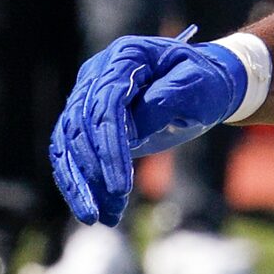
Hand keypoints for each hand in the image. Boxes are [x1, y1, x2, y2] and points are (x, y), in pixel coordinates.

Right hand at [49, 34, 248, 226]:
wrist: (204, 84)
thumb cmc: (205, 81)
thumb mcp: (196, 86)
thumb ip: (162, 102)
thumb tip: (128, 133)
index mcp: (126, 56)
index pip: (106, 103)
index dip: (110, 146)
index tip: (122, 187)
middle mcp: (97, 74)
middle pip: (80, 124)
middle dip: (93, 170)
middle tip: (112, 205)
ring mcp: (88, 97)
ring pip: (68, 144)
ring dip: (81, 183)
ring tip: (98, 217)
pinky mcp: (87, 122)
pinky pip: (71, 154)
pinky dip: (81, 183)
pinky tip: (97, 210)